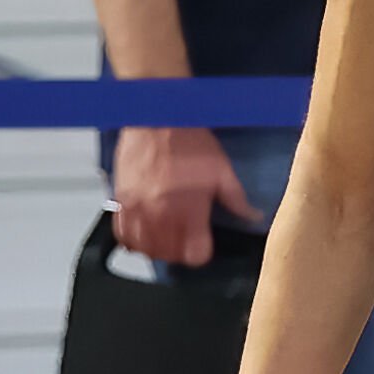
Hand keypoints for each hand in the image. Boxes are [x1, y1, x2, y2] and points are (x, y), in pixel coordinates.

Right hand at [112, 126, 262, 264]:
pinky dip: (134, 240)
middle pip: (169, 256)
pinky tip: (145, 233)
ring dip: (157, 249)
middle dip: (180, 252)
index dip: (201, 253)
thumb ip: (237, 200)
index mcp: (190, 208)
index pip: (194, 255)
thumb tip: (253, 217)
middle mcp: (161, 213)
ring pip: (145, 249)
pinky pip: (123, 234)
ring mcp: (138, 209)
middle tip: (186, 240)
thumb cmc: (190, 141)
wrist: (158, 118)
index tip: (203, 245)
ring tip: (167, 238)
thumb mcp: (222, 170)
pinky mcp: (121, 201)